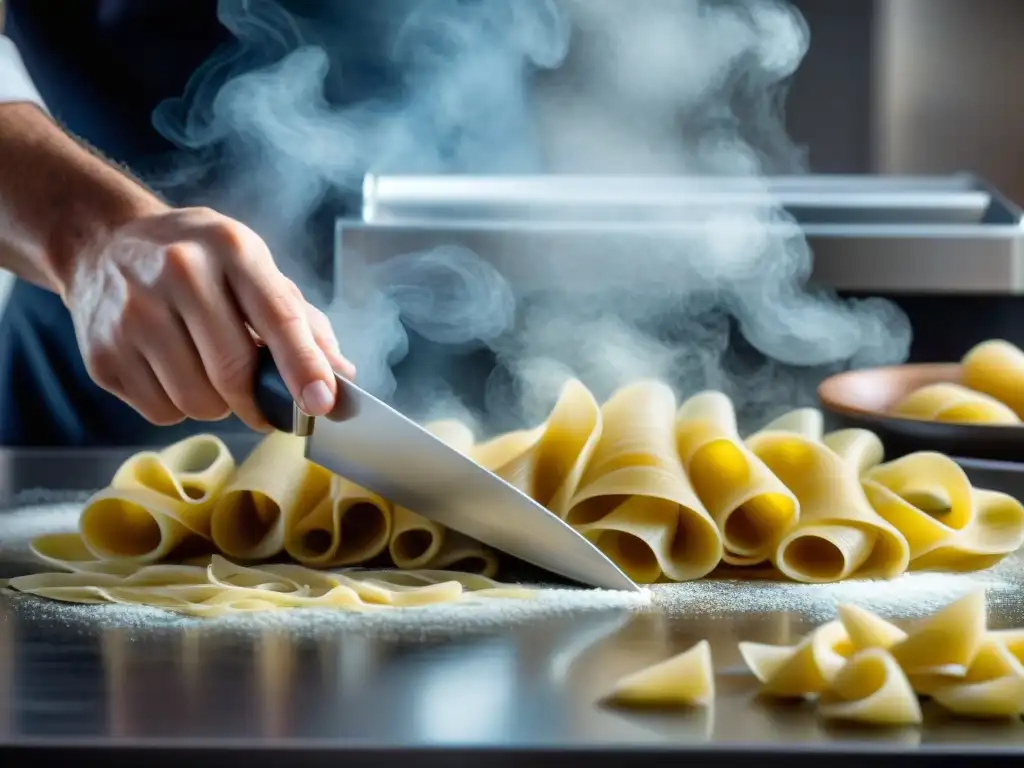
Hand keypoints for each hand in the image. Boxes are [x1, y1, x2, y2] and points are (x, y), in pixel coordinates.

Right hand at [61, 206, 354, 430]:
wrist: (104, 246)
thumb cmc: (198, 261)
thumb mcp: (253, 269)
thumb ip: (301, 321)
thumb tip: (340, 374)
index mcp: (230, 247)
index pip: (277, 316)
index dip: (304, 367)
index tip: (323, 403)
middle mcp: (177, 272)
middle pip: (233, 371)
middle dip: (259, 402)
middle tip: (267, 407)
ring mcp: (132, 313)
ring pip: (197, 401)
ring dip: (218, 405)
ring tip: (210, 373)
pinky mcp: (102, 353)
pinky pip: (161, 411)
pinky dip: (179, 407)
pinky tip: (173, 372)